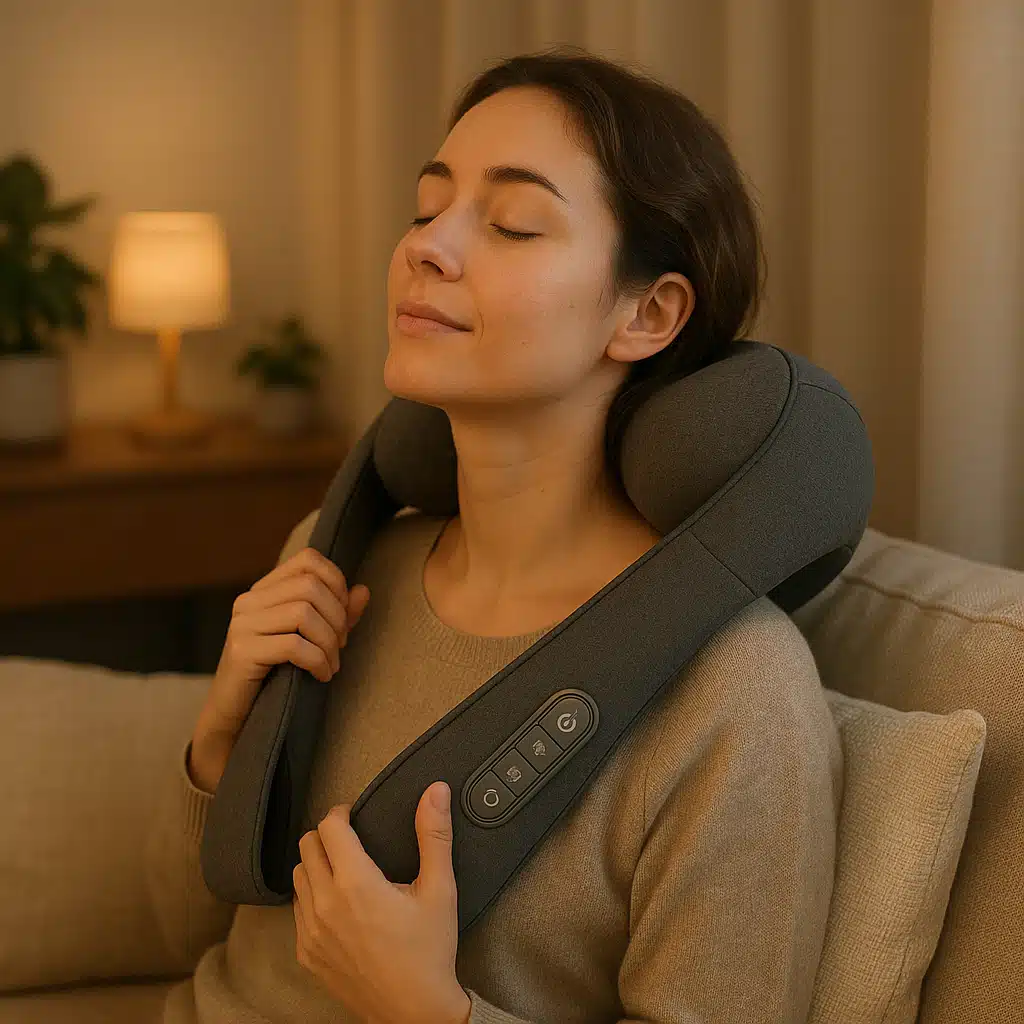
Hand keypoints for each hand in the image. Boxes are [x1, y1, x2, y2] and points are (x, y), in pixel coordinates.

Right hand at [190, 547, 370, 792]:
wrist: (237, 718)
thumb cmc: (277, 676)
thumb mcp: (313, 639)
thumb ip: (337, 614)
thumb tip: (363, 590)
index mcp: (264, 591)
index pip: (308, 560)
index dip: (337, 582)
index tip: (343, 615)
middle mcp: (249, 601)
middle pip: (310, 586)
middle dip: (337, 618)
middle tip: (340, 647)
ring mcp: (242, 625)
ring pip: (304, 613)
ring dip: (329, 642)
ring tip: (331, 665)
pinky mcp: (242, 652)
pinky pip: (294, 646)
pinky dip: (318, 661)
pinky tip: (321, 676)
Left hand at [292, 780, 471, 1023]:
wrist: (415, 1012)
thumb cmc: (430, 951)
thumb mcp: (440, 889)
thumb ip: (434, 834)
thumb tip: (435, 791)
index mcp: (356, 883)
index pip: (328, 827)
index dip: (341, 813)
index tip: (354, 815)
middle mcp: (326, 904)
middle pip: (306, 846)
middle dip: (327, 835)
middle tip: (350, 839)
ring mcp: (311, 932)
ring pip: (298, 876)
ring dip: (316, 864)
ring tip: (343, 868)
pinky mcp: (307, 954)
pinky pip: (297, 910)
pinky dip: (311, 897)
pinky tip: (337, 903)